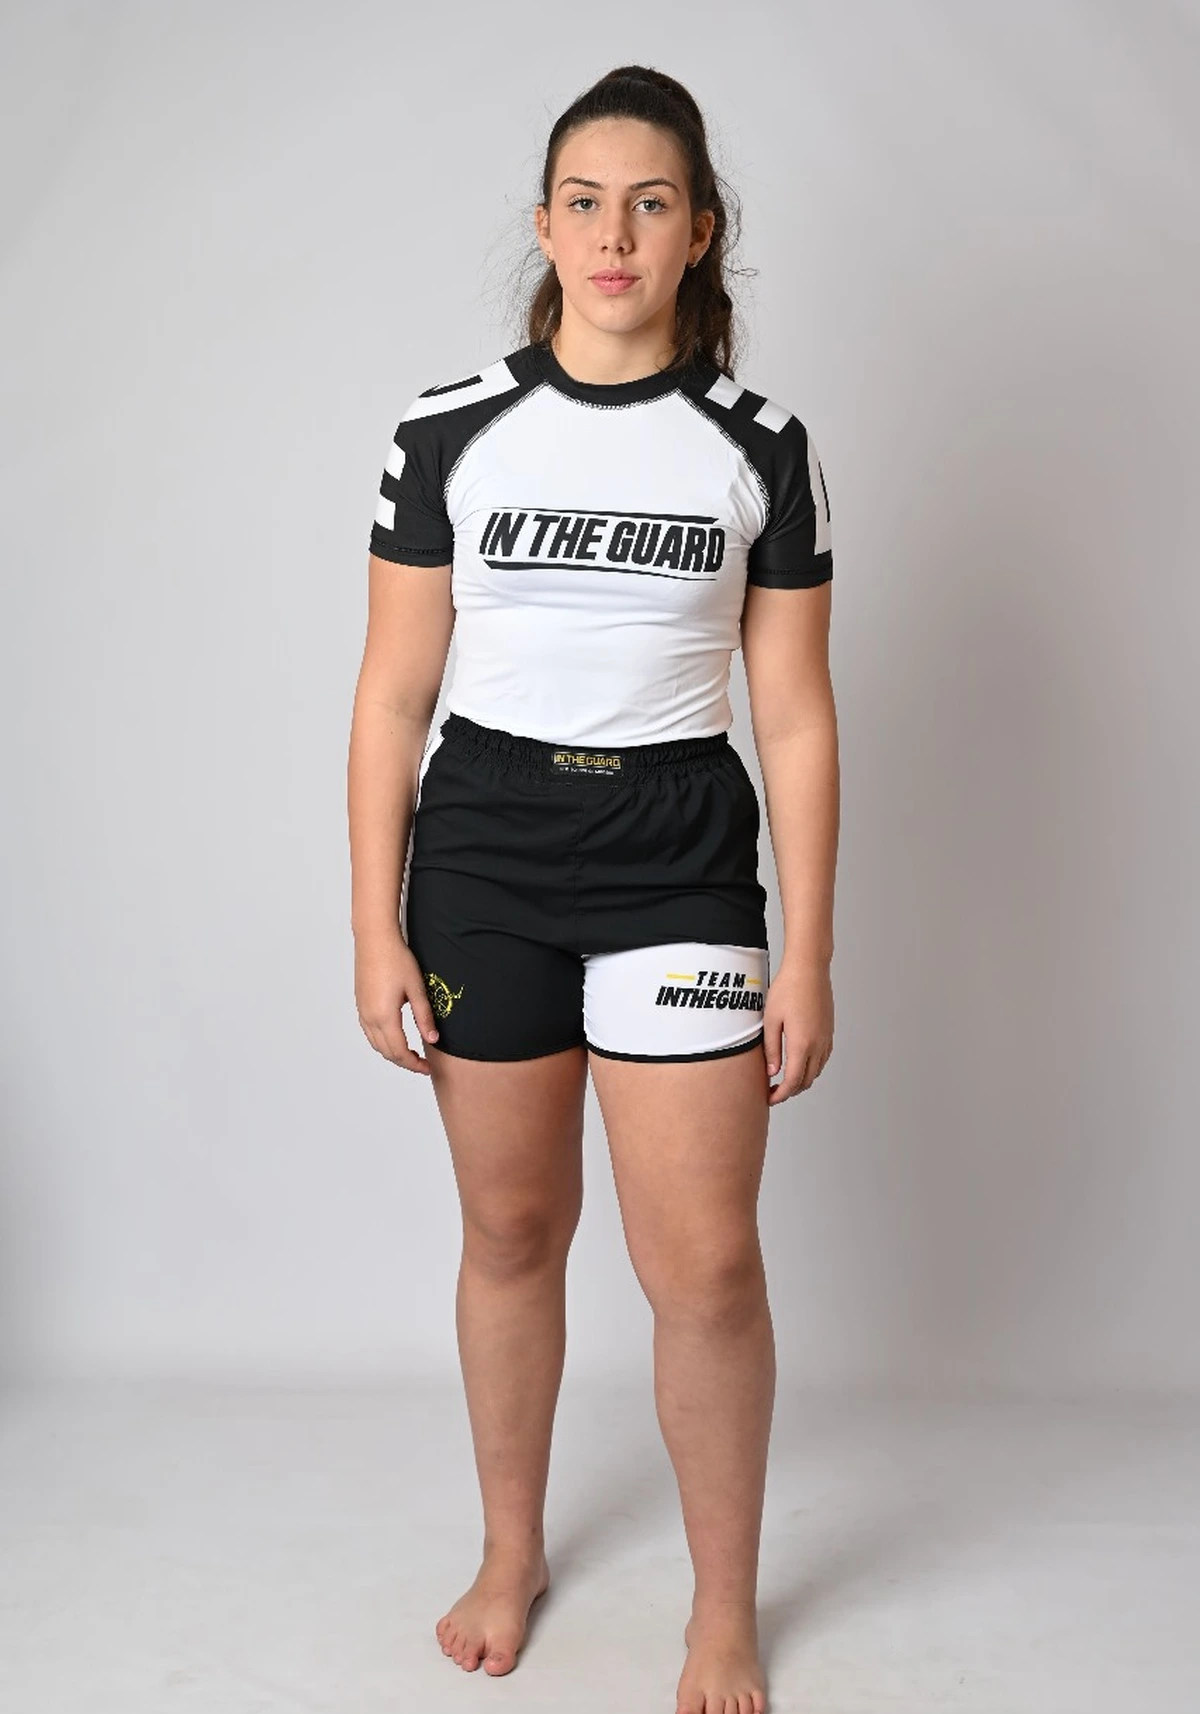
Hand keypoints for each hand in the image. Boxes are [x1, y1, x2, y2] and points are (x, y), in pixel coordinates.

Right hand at [354, 930, 440, 1074]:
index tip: (427, 1068)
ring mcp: (362, 1011)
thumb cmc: (396, 959)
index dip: (414, 1064)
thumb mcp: (416, 989)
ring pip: (376, 1044)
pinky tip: (395, 1037)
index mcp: (384, 1016)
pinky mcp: (360, 1004)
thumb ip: (424, 1016)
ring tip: (411, 1053)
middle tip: (422, 1063)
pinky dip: (382, 1042)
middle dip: (405, 1062)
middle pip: (386, 1052)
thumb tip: (433, 1039)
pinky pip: (369, 1032)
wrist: (375, 939)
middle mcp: (369, 1018)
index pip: (399, 1052)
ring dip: (392, 1053)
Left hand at [762, 957, 833, 1105]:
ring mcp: (826, 1039)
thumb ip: (771, 1049)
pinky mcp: (829, 1032)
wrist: (809, 969)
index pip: (793, 1081)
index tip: (770, 1098)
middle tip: (774, 1091)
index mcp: (801, 1044)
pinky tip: (800, 1063)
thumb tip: (772, 1072)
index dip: (781, 1094)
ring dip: (802, 1080)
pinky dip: (812, 1068)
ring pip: (816, 1071)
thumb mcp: (771, 1021)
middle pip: (806, 1080)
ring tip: (784, 1079)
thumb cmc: (788, 989)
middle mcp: (818, 1045)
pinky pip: (823, 1058)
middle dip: (790, 1091)